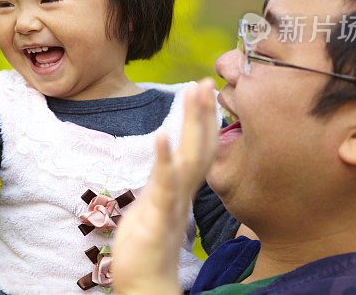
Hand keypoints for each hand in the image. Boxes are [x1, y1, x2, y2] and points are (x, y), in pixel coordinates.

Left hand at [112, 79, 218, 294]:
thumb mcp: (155, 206)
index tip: (203, 91)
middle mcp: (182, 193)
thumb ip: (164, 183)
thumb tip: (167, 163)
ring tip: (194, 92)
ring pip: (189, 158)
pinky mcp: (158, 217)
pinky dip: (165, 159)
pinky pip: (164, 184)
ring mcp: (172, 203)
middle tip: (207, 80)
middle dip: (203, 113)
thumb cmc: (148, 248)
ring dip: (192, 123)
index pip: (198, 148)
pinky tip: (164, 135)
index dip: (203, 120)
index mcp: (180, 189)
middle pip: (200, 146)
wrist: (147, 286)